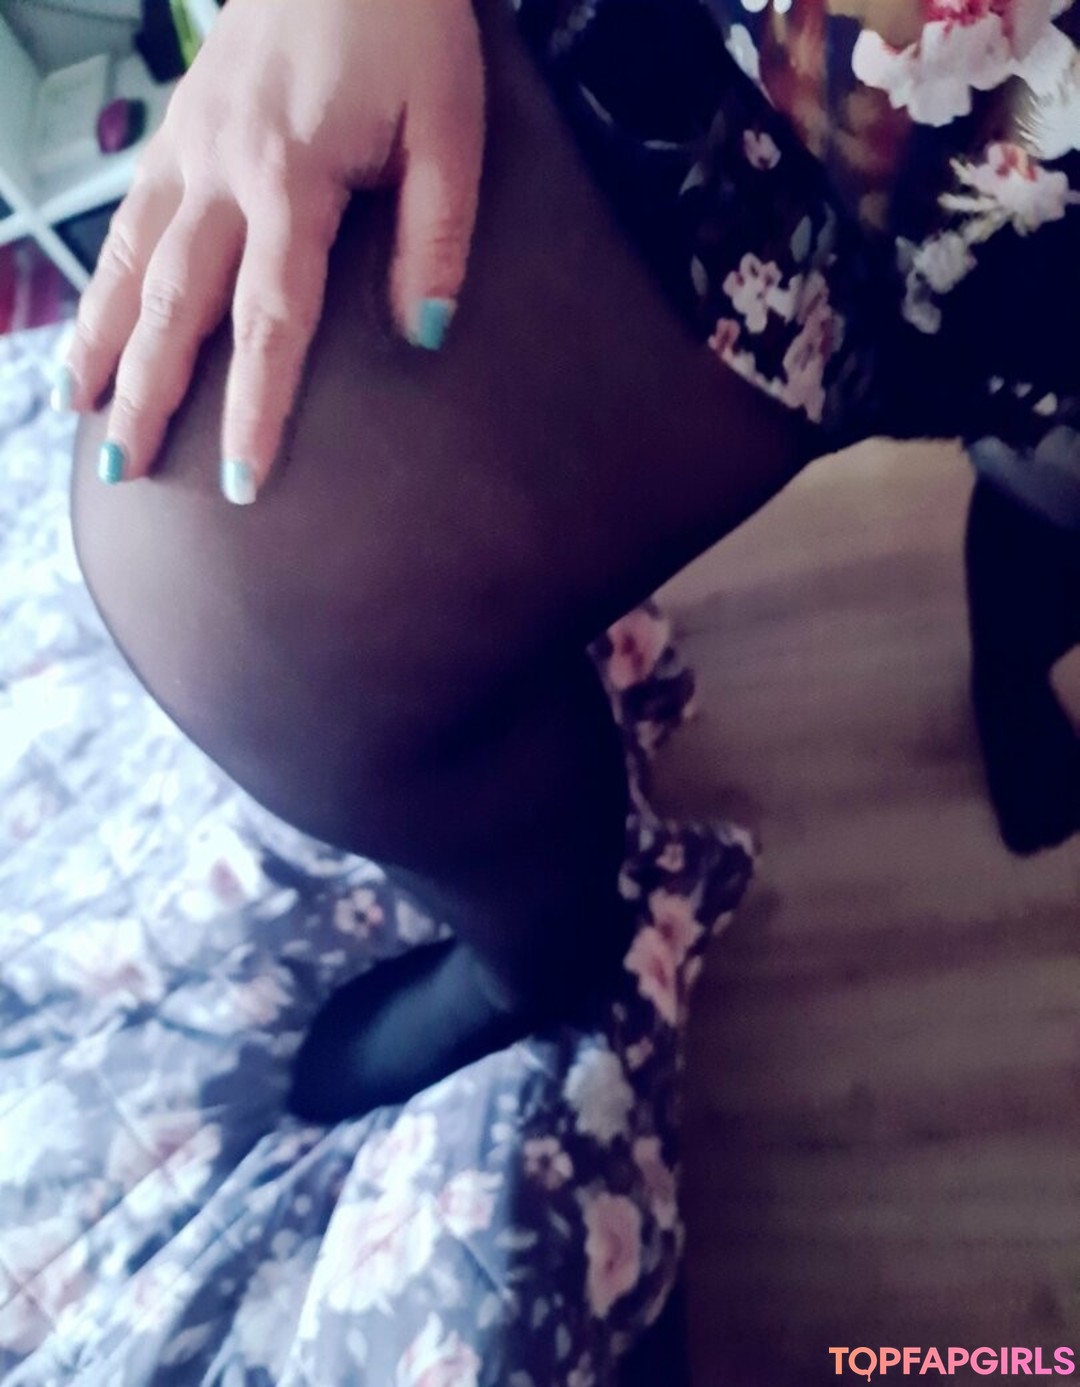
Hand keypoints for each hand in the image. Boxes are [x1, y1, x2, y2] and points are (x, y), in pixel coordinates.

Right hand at [58, 0, 484, 503]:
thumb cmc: (406, 24)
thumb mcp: (449, 124)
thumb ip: (437, 233)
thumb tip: (425, 332)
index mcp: (292, 176)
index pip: (271, 317)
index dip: (255, 405)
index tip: (241, 479)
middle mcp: (221, 170)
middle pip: (176, 303)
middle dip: (147, 394)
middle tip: (125, 471)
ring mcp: (186, 148)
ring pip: (130, 262)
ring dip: (101, 344)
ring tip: (78, 414)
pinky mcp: (173, 130)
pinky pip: (127, 221)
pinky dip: (101, 281)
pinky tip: (89, 327)